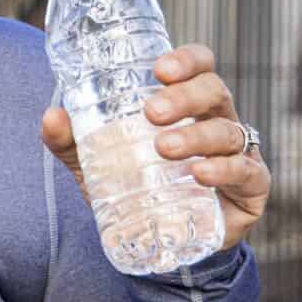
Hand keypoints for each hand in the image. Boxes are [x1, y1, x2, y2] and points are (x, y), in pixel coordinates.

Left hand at [40, 43, 270, 255]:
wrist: (165, 240)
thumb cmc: (138, 187)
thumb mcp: (99, 163)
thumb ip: (72, 141)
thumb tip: (50, 117)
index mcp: (189, 105)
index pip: (200, 68)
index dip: (188, 61)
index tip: (160, 69)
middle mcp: (218, 121)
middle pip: (215, 92)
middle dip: (185, 97)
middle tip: (151, 112)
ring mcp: (239, 153)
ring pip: (227, 132)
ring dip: (196, 135)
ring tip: (164, 147)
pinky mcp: (251, 188)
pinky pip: (247, 172)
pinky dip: (225, 170)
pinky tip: (200, 173)